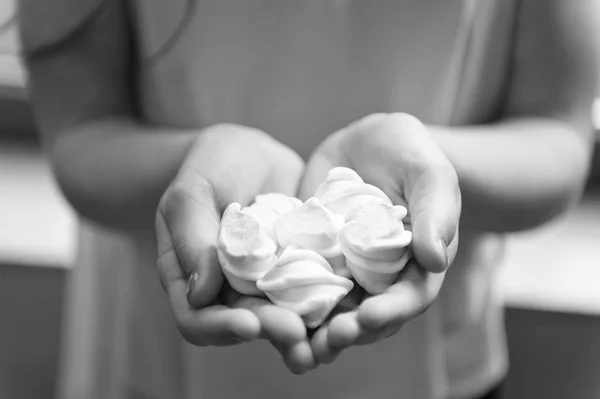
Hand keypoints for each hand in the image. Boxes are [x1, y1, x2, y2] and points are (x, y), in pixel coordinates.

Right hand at [155, 124, 314, 373]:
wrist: (251, 152)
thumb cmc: (211, 166)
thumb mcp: (192, 192)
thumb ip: (190, 238)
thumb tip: (199, 294)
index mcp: (191, 279)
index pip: (197, 319)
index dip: (221, 328)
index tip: (250, 323)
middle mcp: (229, 290)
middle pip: (247, 323)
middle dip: (271, 329)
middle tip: (296, 330)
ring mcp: (267, 283)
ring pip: (284, 316)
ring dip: (305, 330)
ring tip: (327, 333)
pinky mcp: (300, 270)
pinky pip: (315, 289)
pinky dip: (331, 300)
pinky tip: (351, 301)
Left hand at [300, 113, 460, 362]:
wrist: (368, 146)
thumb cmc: (410, 155)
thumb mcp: (429, 174)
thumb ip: (435, 212)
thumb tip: (435, 259)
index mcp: (414, 266)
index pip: (408, 298)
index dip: (391, 312)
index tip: (368, 317)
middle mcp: (378, 279)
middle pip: (365, 316)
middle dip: (347, 332)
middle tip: (327, 341)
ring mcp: (342, 272)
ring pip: (329, 311)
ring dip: (312, 332)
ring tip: (292, 343)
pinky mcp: (310, 259)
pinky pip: (295, 283)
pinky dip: (281, 302)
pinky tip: (262, 312)